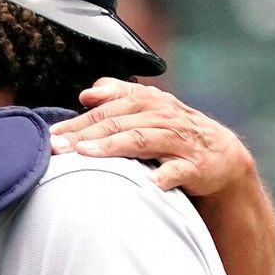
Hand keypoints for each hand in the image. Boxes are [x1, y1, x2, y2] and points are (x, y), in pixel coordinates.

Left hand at [48, 78, 254, 195]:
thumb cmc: (173, 132)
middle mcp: (163, 117)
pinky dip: (163, 176)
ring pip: (143, 140)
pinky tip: (148, 183)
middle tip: (58, 147)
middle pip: (119, 123)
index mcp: (149, 102)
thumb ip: (118, 96)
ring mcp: (179, 141)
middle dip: (86, 133)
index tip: (52, 134)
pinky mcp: (196, 166)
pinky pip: (177, 170)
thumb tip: (87, 92)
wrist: (222, 155)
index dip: (78, 120)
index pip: (108, 109)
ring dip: (114, 146)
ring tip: (87, 154)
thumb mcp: (148, 109)